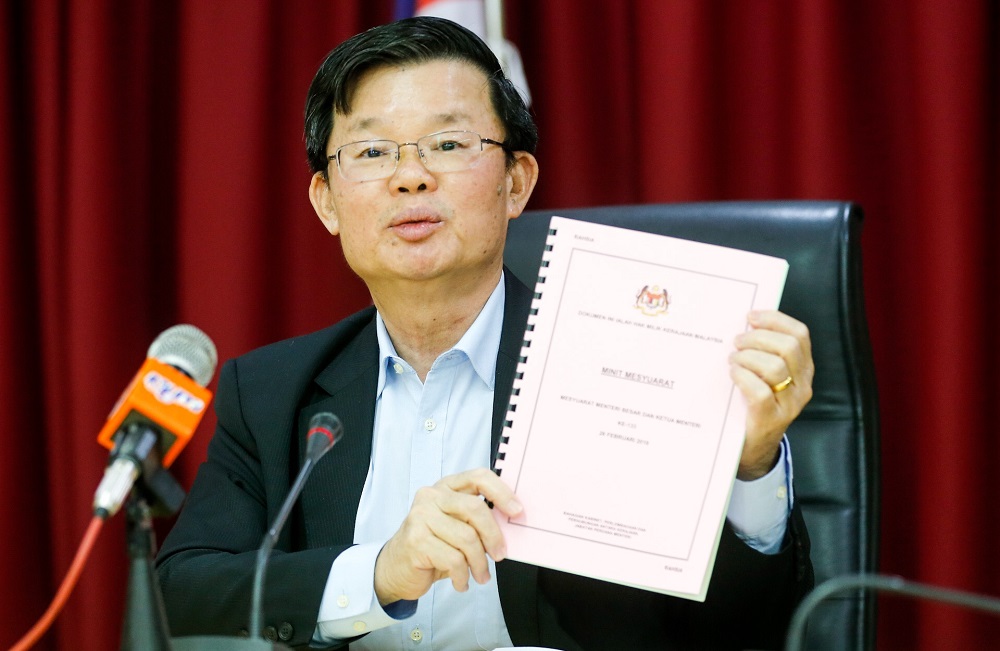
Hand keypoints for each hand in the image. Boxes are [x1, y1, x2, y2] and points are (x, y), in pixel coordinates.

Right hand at [373, 468, 522, 604]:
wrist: (395, 568)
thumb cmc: (432, 545)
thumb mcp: (456, 526)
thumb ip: (476, 519)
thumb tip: (509, 524)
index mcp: (446, 487)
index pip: (479, 477)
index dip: (502, 492)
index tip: (517, 511)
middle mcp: (431, 496)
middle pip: (475, 509)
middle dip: (493, 536)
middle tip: (500, 554)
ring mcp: (421, 516)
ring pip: (467, 538)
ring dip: (479, 563)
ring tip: (480, 575)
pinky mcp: (416, 540)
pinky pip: (454, 559)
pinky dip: (463, 576)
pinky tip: (462, 582)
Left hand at [729, 310, 813, 479]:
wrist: (753, 447)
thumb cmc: (753, 403)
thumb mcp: (765, 374)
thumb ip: (763, 351)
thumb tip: (745, 322)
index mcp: (803, 369)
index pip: (800, 334)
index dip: (775, 319)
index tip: (751, 316)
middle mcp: (802, 385)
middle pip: (788, 347)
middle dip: (757, 337)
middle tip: (737, 342)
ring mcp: (790, 404)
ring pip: (775, 367)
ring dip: (747, 357)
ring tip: (733, 361)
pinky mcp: (771, 419)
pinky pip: (760, 391)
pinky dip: (742, 377)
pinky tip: (733, 376)